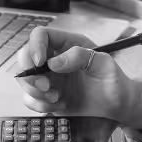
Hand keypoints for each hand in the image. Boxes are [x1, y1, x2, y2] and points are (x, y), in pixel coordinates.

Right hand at [15, 27, 141, 121]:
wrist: (117, 106)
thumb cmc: (114, 81)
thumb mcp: (104, 64)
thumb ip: (81, 57)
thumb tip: (54, 62)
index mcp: (68, 44)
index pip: (40, 35)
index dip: (35, 46)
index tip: (40, 63)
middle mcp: (54, 59)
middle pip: (24, 56)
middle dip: (30, 74)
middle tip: (46, 87)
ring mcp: (49, 78)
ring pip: (24, 79)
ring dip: (35, 92)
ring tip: (57, 98)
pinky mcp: (47, 96)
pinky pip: (29, 99)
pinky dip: (40, 105)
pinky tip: (59, 105)